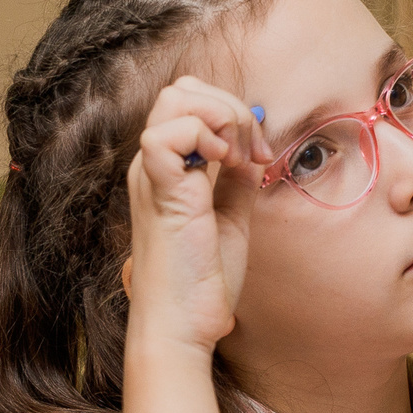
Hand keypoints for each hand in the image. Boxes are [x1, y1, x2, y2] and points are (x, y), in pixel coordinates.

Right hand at [125, 75, 272, 353]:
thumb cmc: (204, 278)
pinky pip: (167, 133)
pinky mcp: (158, 190)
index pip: (191, 102)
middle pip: (182, 90)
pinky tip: (223, 167)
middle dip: (230, 107)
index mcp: (170, 168)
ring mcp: (152, 174)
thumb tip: (252, 145)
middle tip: (253, 154)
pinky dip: (205, 137)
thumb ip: (238, 178)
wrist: (186, 323)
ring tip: (237, 159)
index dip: (233, 114)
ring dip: (221, 118)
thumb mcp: (232, 216)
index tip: (260, 156)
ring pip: (175, 98)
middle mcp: (155, 164)